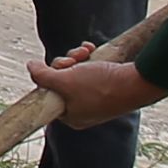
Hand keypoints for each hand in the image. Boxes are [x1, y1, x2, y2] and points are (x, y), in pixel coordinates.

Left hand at [27, 53, 161, 128]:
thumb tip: (30, 67)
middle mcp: (83, 110)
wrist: (137, 82)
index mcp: (72, 117)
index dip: (49, 77)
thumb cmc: (100, 86)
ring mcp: (96, 98)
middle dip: (65, 64)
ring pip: (76, 72)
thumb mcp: (64, 81)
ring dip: (76, 57)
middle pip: (62, 81)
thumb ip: (43, 76)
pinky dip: (89, 58)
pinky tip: (91, 49)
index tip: (57, 69)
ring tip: (85, 51)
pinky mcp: (107, 86)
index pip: (49, 94)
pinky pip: (90, 70)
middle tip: (73, 59)